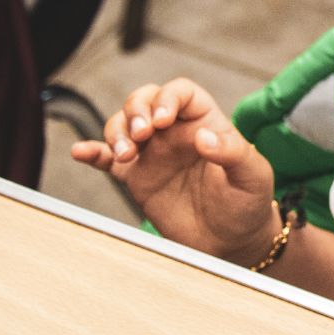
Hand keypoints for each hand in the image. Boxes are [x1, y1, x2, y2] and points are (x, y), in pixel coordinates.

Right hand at [71, 78, 277, 263]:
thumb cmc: (246, 203)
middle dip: (136, 110)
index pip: (181, 93)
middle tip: (141, 135)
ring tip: (126, 154)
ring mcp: (153, 154)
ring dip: (117, 132)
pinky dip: (92, 153)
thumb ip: (233, 152)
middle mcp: (174, 133)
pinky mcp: (136, 178)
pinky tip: (81, 151)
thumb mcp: (252, 175)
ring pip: (123, 125)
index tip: (162, 119)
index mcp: (205, 122)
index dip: (167, 98)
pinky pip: (107, 159)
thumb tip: (204, 136)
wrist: (231, 242)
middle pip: (145, 100)